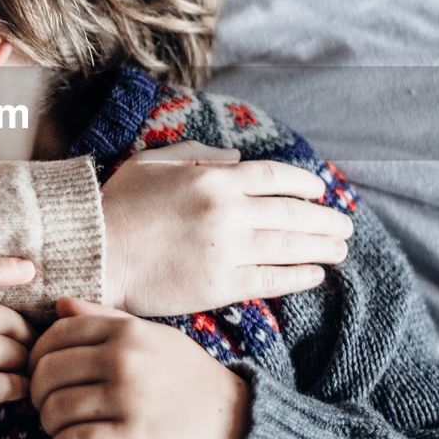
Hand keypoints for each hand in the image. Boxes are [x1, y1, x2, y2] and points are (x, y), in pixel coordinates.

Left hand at [29, 297, 249, 438]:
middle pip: (48, 372)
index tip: (41, 375)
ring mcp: (129, 398)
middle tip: (45, 407)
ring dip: (47, 424)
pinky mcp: (134, 438)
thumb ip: (106, 319)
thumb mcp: (152, 337)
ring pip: (55, 409)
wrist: (236, 423)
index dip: (37, 357)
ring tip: (58, 429)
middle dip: (37, 393)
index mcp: (126, 331)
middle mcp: (124, 359)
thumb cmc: (188, 377)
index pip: (56, 335)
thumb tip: (60, 306)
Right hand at [100, 141, 352, 314]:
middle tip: (345, 224)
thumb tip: (237, 157)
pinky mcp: (220, 285)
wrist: (93, 253)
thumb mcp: (152, 162)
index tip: (321, 190)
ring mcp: (227, 249)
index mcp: (213, 177)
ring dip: (322, 246)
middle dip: (324, 218)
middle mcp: (227, 211)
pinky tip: (315, 275)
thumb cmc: (116, 206)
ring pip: (289, 245)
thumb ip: (198, 153)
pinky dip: (300, 276)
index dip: (305, 183)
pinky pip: (272, 280)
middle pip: (292, 212)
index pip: (276, 176)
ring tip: (340, 248)